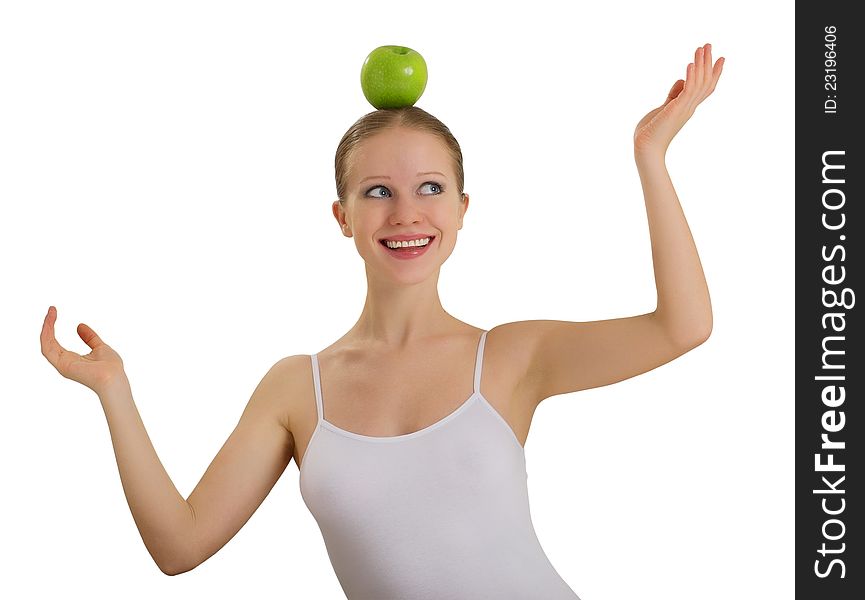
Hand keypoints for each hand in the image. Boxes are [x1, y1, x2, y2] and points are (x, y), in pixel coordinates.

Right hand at [40, 306, 126, 395]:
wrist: (114, 377)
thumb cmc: (110, 367)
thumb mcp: (99, 347)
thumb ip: (89, 337)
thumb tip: (80, 325)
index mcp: (71, 359)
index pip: (55, 342)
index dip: (52, 327)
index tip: (54, 312)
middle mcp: (63, 361)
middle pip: (48, 341)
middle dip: (48, 325)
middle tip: (52, 309)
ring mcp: (61, 364)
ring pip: (46, 343)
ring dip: (46, 327)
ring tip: (51, 313)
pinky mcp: (62, 365)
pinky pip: (48, 348)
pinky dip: (47, 334)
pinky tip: (50, 323)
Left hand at [633, 43, 723, 157]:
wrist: (645, 148)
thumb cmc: (651, 131)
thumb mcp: (664, 108)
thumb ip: (673, 95)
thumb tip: (681, 80)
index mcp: (687, 107)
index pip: (705, 88)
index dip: (714, 73)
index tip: (720, 58)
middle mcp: (689, 107)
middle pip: (705, 82)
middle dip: (708, 63)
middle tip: (708, 45)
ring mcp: (684, 109)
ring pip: (699, 83)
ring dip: (700, 65)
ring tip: (700, 49)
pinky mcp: (676, 110)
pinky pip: (688, 91)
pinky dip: (690, 77)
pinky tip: (690, 64)